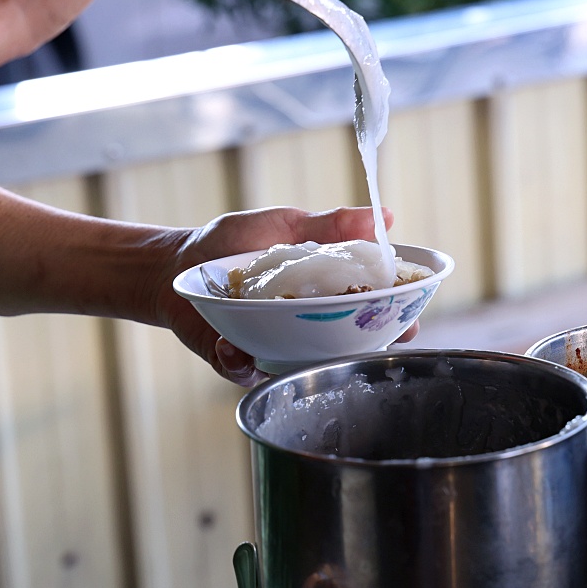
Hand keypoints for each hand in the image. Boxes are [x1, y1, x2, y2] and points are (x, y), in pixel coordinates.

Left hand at [156, 207, 418, 386]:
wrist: (176, 260)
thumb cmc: (234, 243)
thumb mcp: (287, 224)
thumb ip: (333, 225)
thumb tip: (385, 216)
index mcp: (321, 296)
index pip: (366, 310)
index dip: (393, 316)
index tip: (410, 317)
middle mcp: (302, 328)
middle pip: (344, 346)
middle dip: (365, 351)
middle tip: (377, 345)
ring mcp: (270, 348)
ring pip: (298, 368)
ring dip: (305, 362)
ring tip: (310, 350)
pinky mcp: (234, 360)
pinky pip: (243, 371)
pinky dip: (240, 361)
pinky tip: (234, 348)